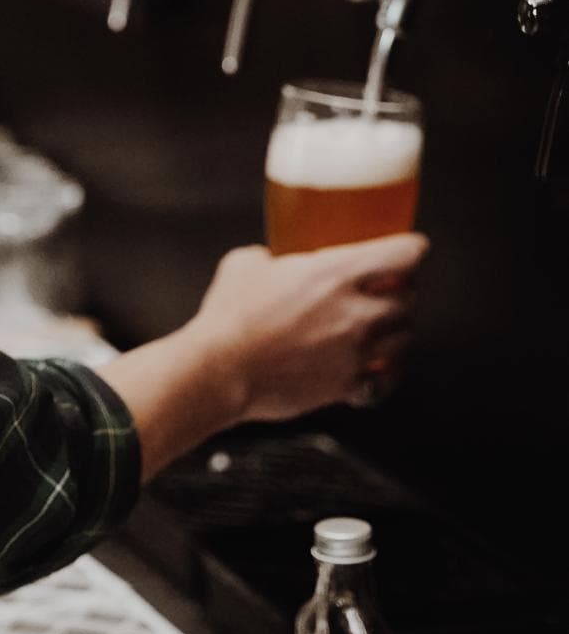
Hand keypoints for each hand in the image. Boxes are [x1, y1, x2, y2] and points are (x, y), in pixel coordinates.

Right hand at [187, 232, 427, 421]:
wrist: (220, 369)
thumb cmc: (230, 315)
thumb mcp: (246, 262)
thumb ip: (271, 257)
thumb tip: (271, 259)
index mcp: (335, 272)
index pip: (404, 254)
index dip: (413, 248)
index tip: (413, 248)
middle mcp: (355, 311)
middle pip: (411, 297)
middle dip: (404, 290)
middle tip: (391, 288)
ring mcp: (355, 352)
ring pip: (405, 338)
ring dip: (396, 329)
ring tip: (381, 326)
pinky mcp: (347, 386)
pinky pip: (387, 380)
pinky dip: (385, 372)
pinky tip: (375, 366)